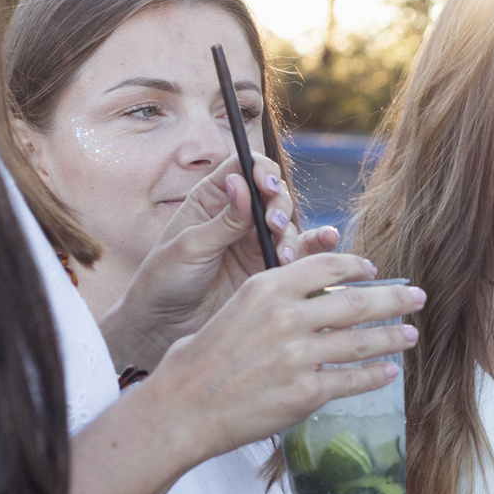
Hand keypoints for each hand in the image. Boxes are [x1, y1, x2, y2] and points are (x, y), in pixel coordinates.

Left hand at [102, 158, 301, 368]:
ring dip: (292, 235)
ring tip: (283, 257)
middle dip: (280, 206)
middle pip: (273, 194)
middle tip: (274, 226)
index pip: (244, 168)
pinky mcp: (270, 267)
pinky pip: (300, 251)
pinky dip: (316, 245)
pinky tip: (328, 240)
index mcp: (212, 199)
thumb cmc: (166, 280)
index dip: (260, 170)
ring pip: (289, 224)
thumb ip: (223, 219)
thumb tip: (241, 182)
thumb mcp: (190, 246)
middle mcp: (239, 216)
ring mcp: (256, 241)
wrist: (166, 325)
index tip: (266, 186)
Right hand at [133, 253, 419, 466]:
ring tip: (410, 335)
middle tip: (417, 297)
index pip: (326, 266)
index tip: (374, 271)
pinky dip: (376, 375)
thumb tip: (309, 301)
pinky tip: (390, 372)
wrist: (182, 409)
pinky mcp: (306, 392)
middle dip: (393, 300)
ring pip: (362, 342)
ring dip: (392, 337)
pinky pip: (353, 380)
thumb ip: (272, 301)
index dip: (357, 267)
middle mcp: (287, 317)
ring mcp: (299, 355)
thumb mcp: (233, 310)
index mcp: (266, 288)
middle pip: (356, 302)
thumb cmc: (198, 362)